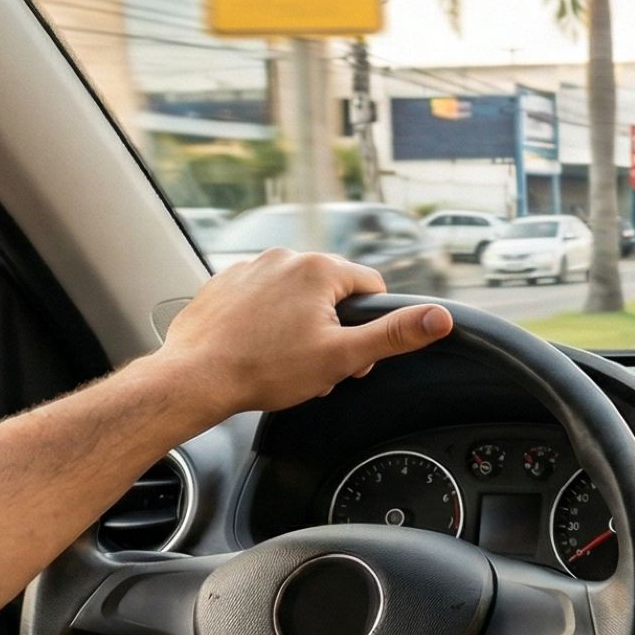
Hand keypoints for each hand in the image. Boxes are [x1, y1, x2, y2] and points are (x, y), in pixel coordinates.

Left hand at [154, 248, 452, 416]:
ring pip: (295, 295)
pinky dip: (266, 320)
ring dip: (300, 324)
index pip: (370, 288)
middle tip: (318, 365)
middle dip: (332, 327)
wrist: (195, 378)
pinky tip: (258, 349)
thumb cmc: (265, 369)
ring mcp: (250, 267)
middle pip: (332, 291)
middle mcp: (285, 257)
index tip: (352, 354)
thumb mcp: (342, 357)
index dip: (369, 326)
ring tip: (284, 360)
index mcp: (319, 269)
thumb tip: (439, 318)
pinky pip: (261, 298)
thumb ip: (394, 335)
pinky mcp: (224, 283)